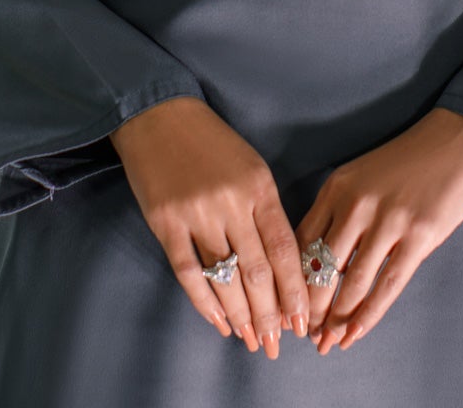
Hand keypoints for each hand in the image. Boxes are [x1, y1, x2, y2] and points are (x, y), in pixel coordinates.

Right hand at [110, 95, 309, 359]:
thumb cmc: (211, 143)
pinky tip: (218, 322)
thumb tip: (278, 270)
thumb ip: (265, 212)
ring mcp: (196, 213)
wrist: (159, 116)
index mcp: (258, 186)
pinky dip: (204, 304)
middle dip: (270, 315)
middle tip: (277, 345)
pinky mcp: (166, 223)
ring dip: (240, 316)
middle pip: (257, 272)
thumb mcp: (250, 166)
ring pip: (225, 278)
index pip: (284, 249)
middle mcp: (231, 202)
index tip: (302, 321)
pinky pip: (188, 273)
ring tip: (251, 340)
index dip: (295, 290)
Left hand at [294, 106, 462, 353]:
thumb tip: (322, 262)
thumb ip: (340, 212)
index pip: (301, 241)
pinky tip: (356, 333)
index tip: (288, 304)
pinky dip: (368, 315)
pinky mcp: (419, 237)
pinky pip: (387, 286)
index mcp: (337, 187)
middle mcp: (356, 204)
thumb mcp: (362, 176)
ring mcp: (387, 221)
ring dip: (336, 319)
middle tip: (305, 335)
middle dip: (310, 308)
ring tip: (328, 342)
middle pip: (320, 268)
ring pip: (351, 283)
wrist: (457, 140)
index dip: (292, 279)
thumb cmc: (408, 160)